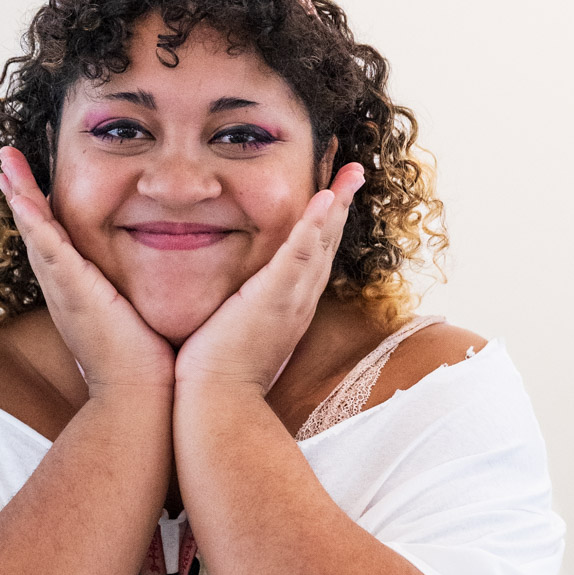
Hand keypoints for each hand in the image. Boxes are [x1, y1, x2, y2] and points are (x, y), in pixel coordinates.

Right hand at [0, 150, 174, 395]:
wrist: (142, 397)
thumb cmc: (149, 362)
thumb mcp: (139, 313)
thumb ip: (142, 290)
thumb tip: (168, 273)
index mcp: (78, 291)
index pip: (57, 240)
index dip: (44, 209)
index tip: (37, 178)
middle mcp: (63, 288)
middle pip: (36, 230)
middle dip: (20, 193)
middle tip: (7, 159)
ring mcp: (65, 290)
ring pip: (35, 233)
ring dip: (19, 195)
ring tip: (6, 161)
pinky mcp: (74, 293)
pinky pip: (48, 250)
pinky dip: (34, 222)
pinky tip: (22, 196)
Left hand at [174, 164, 365, 393]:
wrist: (217, 404)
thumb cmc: (216, 376)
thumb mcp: (234, 334)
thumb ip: (238, 312)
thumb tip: (228, 301)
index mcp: (290, 308)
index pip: (311, 257)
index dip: (324, 225)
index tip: (332, 195)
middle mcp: (299, 302)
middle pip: (327, 245)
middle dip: (342, 205)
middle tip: (356, 170)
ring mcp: (290, 300)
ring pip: (320, 244)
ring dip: (337, 205)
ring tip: (352, 172)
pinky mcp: (274, 299)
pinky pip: (298, 255)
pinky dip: (313, 225)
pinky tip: (326, 198)